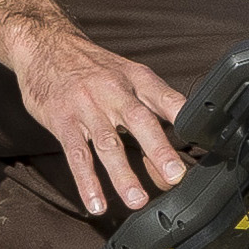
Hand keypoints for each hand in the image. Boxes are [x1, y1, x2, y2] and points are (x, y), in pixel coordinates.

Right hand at [0, 0, 188, 214]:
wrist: (46, 45)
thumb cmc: (92, 67)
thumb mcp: (128, 74)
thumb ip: (153, 104)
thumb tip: (179, 140)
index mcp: (135, 79)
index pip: (166, 97)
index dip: (185, 116)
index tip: (203, 139)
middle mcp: (113, 91)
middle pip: (139, 120)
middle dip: (158, 149)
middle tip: (174, 176)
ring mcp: (86, 106)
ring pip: (107, 143)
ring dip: (123, 174)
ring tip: (137, 200)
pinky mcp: (62, 121)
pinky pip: (76, 154)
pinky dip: (87, 181)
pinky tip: (96, 203)